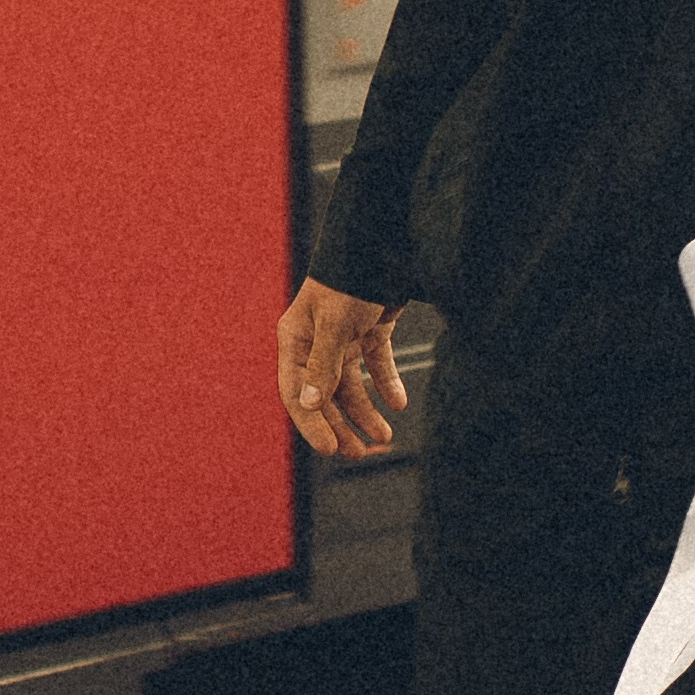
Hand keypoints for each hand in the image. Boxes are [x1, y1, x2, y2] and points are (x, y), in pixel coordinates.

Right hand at [278, 277, 410, 457]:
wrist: (386, 242)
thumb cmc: (351, 279)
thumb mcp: (335, 323)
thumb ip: (323, 365)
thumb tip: (309, 405)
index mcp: (295, 339)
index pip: (297, 392)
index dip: (312, 423)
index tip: (331, 449)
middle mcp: (315, 341)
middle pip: (324, 394)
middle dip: (341, 425)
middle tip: (358, 453)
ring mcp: (343, 337)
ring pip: (351, 384)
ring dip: (365, 411)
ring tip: (384, 435)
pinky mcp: (370, 329)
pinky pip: (375, 364)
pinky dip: (386, 383)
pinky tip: (398, 403)